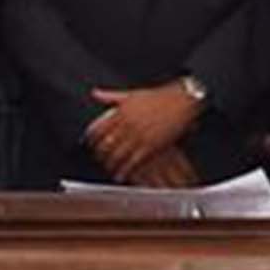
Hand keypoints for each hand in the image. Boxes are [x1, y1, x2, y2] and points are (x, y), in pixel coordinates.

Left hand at [86, 83, 200, 182]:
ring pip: (117, 156)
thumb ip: (111, 96)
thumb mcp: (132, 93)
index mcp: (121, 111)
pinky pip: (132, 163)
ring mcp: (138, 136)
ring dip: (111, 165)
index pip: (98, 129)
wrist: (181, 100)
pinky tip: (121, 175)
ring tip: (109, 169)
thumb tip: (95, 94)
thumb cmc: (159, 96)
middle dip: (99, 154)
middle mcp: (127, 124)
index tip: (88, 144)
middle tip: (98, 159)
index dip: (90, 139)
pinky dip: (124, 171)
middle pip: (105, 145)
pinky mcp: (149, 146)